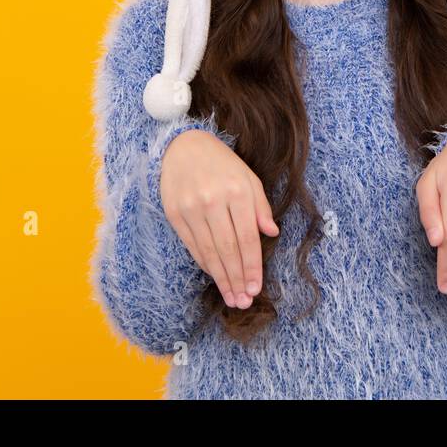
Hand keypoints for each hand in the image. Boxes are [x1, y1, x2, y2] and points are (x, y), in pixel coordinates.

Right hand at [160, 129, 279, 308]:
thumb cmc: (222, 164)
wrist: (182, 146)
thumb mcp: (248, 177)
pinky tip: (215, 276)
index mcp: (237, 191)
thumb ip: (261, 206)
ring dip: (221, 278)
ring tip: (231, 297)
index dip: (252, 266)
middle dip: (237, 279)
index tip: (256, 288)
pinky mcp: (174, 214)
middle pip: (228, 249)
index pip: (247, 238)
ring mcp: (191, 208)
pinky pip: (192, 246)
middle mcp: (213, 201)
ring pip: (209, 252)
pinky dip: (205, 264)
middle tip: (244, 301)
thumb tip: (272, 233)